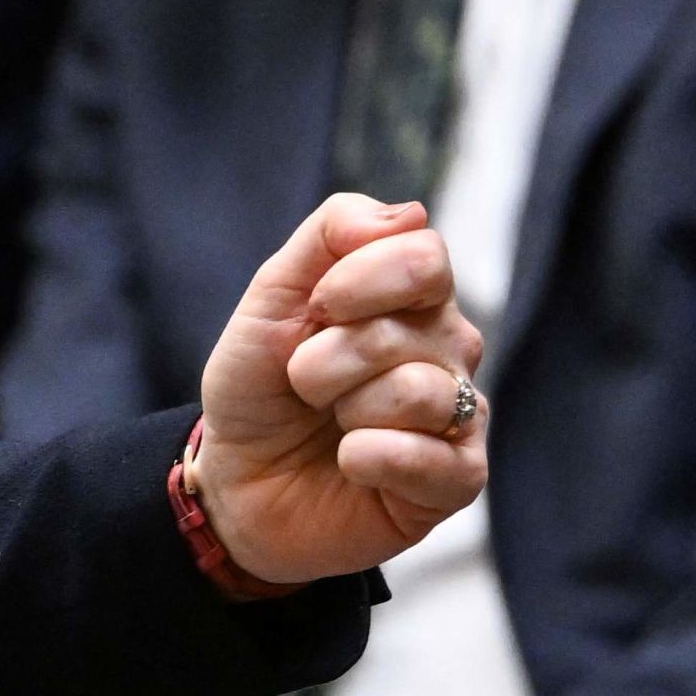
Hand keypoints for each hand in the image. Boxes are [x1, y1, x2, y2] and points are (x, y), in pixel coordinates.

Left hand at [191, 193, 489, 583]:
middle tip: (305, 383)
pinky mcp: (458, 479)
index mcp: (411, 298)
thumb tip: (408, 214)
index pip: (424, 255)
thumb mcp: (269, 303)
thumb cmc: (259, 391)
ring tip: (331, 425)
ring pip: (417, 392)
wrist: (237, 482)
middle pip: (408, 328)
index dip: (357, 281)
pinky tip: (349, 463)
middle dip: (327, 359)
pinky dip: (368, 458)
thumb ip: (328, 238)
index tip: (316, 308)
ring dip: (346, 410)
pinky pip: (432, 458)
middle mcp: (449, 348)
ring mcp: (458, 413)